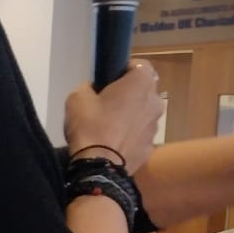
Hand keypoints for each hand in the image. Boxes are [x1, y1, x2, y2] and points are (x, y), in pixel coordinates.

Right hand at [64, 60, 163, 174]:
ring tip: (111, 126)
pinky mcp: (151, 147)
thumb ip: (89, 87)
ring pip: (144, 113)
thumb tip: (94, 90)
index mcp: (141, 83)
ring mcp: (156, 126)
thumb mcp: (77, 97)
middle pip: (145, 90)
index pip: (140, 65)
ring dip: (132, 115)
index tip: (109, 79)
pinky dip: (131, 135)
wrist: (99, 167)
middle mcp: (155, 101)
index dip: (124, 70)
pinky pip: (141, 134)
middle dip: (130, 93)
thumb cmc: (90, 126)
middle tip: (108, 102)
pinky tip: (114, 143)